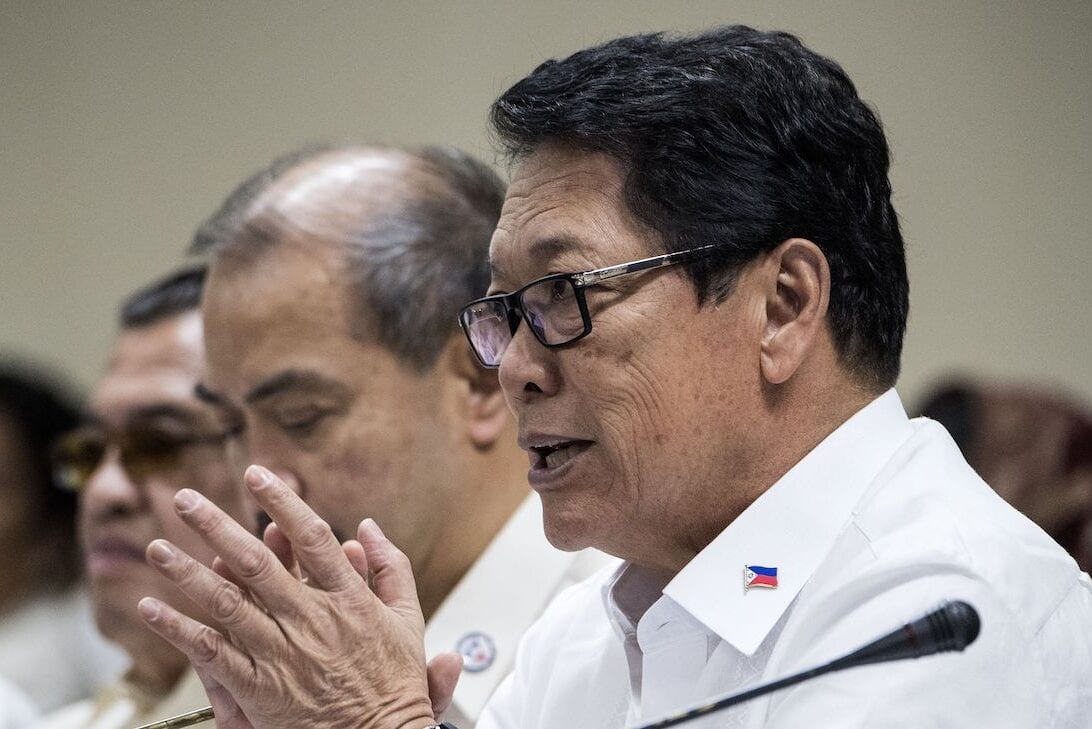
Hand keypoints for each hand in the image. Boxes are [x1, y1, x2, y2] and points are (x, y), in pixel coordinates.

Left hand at [136, 465, 436, 728]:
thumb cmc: (394, 682)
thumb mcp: (408, 618)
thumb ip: (392, 567)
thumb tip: (367, 526)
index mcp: (349, 599)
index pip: (311, 538)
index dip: (282, 503)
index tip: (257, 475)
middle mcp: (312, 620)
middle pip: (257, 564)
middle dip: (218, 527)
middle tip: (187, 499)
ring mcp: (283, 654)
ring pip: (228, 604)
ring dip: (188, 573)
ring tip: (157, 548)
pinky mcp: (260, 689)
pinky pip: (213, 654)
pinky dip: (180, 631)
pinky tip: (152, 609)